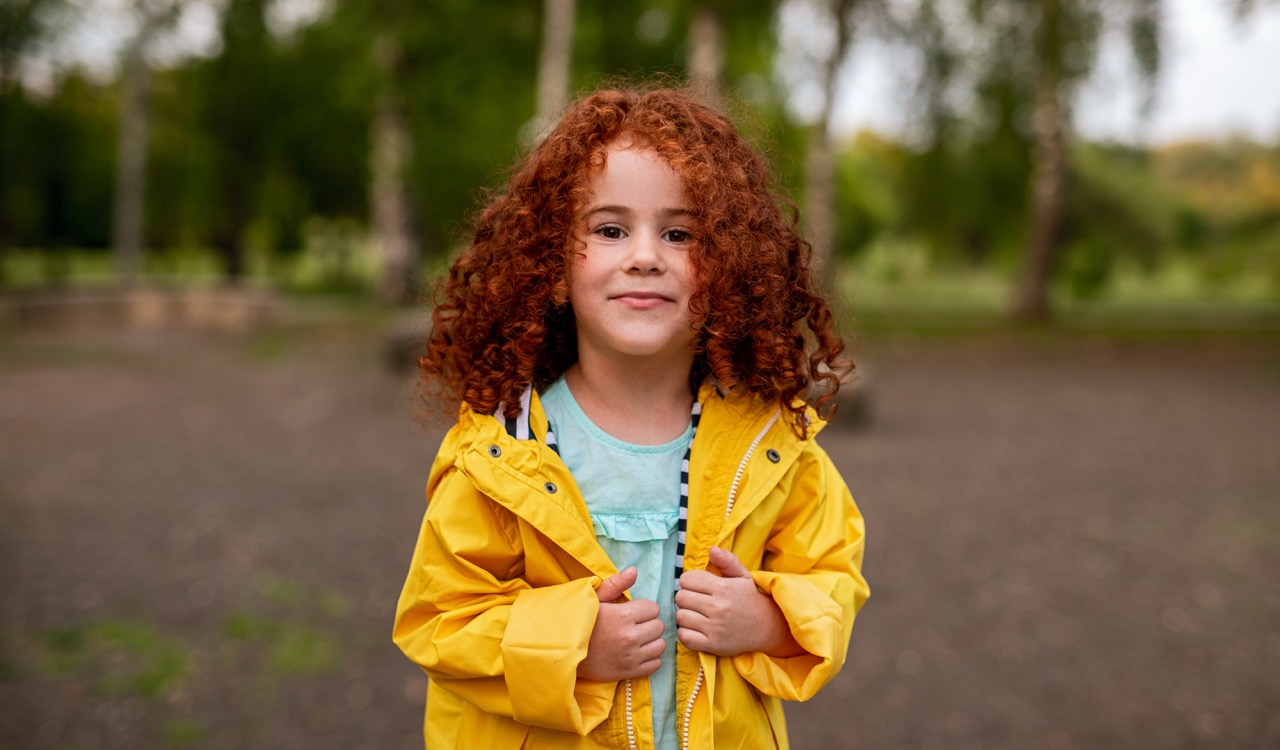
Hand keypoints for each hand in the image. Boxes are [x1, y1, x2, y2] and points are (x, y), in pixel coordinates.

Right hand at [577, 567, 665, 681]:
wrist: (564, 652)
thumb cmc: (580, 622)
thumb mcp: (594, 599)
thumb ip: (616, 584)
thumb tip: (635, 571)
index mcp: (624, 615)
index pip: (654, 609)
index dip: (644, 609)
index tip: (633, 612)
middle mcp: (631, 636)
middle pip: (659, 627)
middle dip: (648, 624)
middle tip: (634, 625)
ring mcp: (632, 656)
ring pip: (660, 646)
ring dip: (651, 641)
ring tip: (637, 639)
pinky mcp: (630, 672)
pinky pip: (655, 665)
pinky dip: (650, 659)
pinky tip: (638, 653)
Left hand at [676, 547, 802, 657]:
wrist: (765, 627)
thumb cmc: (749, 599)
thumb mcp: (742, 576)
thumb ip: (727, 560)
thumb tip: (712, 549)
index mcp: (723, 588)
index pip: (686, 580)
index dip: (689, 582)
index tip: (697, 587)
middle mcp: (718, 608)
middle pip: (680, 598)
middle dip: (686, 597)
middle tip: (696, 601)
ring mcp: (715, 628)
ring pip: (680, 617)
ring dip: (685, 615)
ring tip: (696, 614)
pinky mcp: (712, 645)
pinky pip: (684, 637)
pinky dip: (686, 633)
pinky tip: (695, 628)